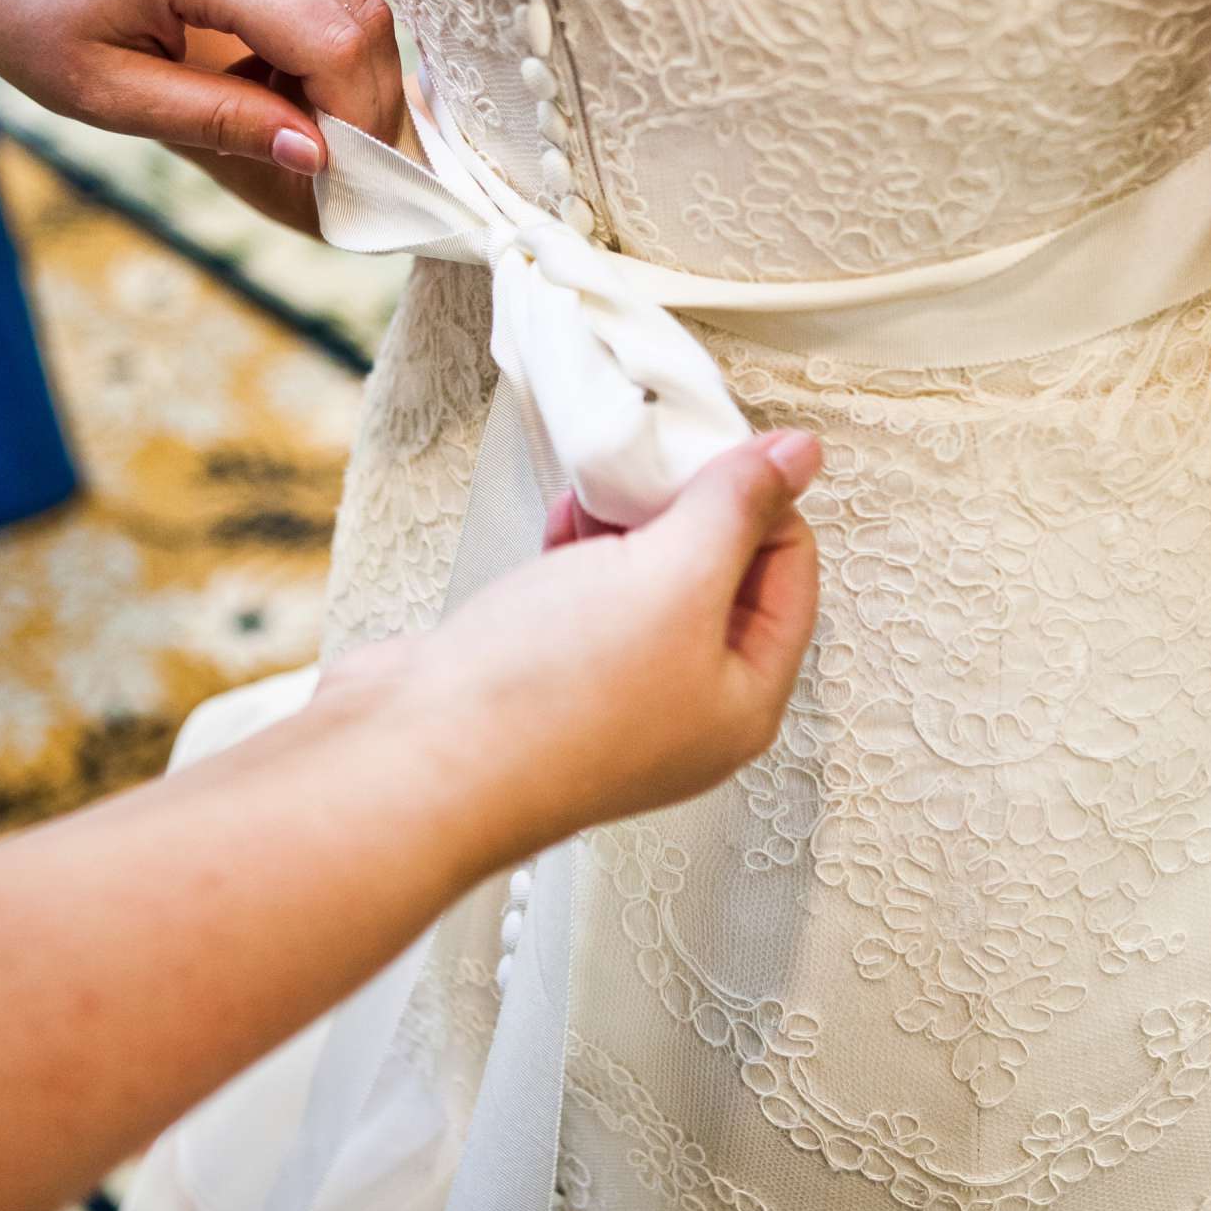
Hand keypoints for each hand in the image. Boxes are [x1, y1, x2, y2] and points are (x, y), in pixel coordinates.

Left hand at [0, 0, 402, 230]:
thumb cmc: (20, 8)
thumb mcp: (106, 92)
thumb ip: (220, 122)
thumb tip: (319, 156)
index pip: (336, 42)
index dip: (353, 119)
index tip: (334, 176)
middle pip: (364, 13)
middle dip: (361, 97)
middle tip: (321, 158)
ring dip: (340, 62)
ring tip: (274, 107)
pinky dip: (316, 24)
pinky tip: (259, 59)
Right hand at [316, 430, 823, 878]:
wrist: (411, 762)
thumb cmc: (547, 699)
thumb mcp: (673, 578)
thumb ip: (738, 510)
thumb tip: (799, 458)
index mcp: (742, 701)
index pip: (792, 575)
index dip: (765, 502)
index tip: (721, 449)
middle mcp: (685, 709)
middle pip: (721, 577)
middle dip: (692, 508)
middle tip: (661, 459)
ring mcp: (612, 697)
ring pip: (648, 581)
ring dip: (631, 523)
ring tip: (605, 484)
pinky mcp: (546, 678)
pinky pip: (585, 595)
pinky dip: (580, 548)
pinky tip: (562, 518)